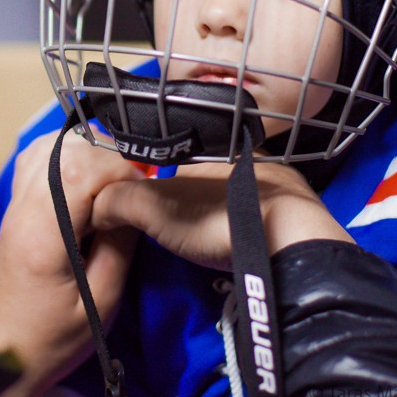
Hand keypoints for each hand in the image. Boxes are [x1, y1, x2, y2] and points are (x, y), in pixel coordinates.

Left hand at [0, 130, 142, 396]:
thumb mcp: (101, 305)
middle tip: (129, 185)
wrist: (1, 353)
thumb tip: (135, 203)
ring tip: (110, 178)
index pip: (79, 169)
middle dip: (106, 156)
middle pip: (63, 149)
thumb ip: (120, 249)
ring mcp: (14, 206)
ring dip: (85, 152)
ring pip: (47, 145)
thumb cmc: (52, 338)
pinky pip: (35, 159)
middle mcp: (23, 211)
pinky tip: (83, 177)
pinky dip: (63, 156)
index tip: (139, 195)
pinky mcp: (14, 208)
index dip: (118, 170)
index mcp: (44, 236)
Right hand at [91, 160, 352, 269]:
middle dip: (198, 203)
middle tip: (183, 230)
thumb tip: (95, 205)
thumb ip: (120, 200)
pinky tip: (242, 249)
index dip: (164, 185)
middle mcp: (255, 159)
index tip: (156, 211)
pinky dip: (252, 232)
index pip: (181, 161)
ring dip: (227, 218)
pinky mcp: (301, 218)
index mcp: (220, 146)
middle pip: (213, 181)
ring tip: (212, 244)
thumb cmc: (218, 217)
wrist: (288, 245)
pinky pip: (267, 219)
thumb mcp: (154, 206)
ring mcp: (285, 188)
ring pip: (242, 200)